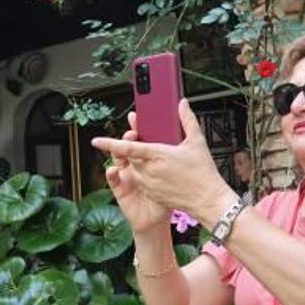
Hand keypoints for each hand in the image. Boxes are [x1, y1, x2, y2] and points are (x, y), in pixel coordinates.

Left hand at [91, 100, 233, 231]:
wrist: (208, 200)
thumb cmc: (202, 172)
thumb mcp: (196, 142)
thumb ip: (187, 120)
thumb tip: (183, 104)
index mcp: (156, 155)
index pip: (126, 147)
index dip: (109, 143)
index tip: (96, 141)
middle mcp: (148, 170)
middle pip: (132, 156)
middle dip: (136, 150)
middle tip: (147, 142)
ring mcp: (149, 184)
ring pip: (136, 169)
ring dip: (141, 163)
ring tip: (160, 160)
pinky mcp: (152, 194)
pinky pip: (142, 182)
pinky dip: (147, 176)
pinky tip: (163, 173)